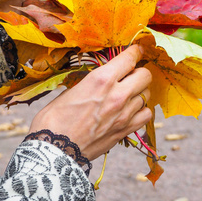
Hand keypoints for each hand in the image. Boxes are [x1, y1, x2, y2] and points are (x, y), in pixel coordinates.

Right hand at [28, 45, 152, 160]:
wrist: (55, 150)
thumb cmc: (54, 119)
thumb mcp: (69, 91)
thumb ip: (90, 82)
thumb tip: (100, 79)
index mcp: (101, 80)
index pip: (129, 58)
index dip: (135, 51)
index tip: (137, 50)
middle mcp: (117, 94)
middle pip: (145, 75)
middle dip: (140, 71)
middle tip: (131, 74)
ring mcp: (124, 114)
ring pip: (147, 95)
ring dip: (140, 91)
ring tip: (129, 93)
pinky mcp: (125, 130)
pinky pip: (146, 115)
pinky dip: (142, 110)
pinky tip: (132, 110)